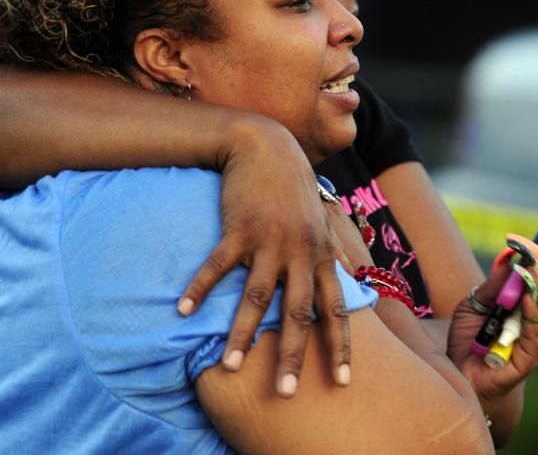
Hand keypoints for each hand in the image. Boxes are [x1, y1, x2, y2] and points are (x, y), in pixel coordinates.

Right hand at [176, 117, 350, 396]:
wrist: (266, 144)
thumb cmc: (294, 185)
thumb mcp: (322, 217)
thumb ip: (336, 248)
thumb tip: (354, 271)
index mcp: (321, 254)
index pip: (335, 308)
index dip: (340, 345)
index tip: (343, 381)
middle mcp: (299, 252)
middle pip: (297, 312)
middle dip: (293, 355)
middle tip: (286, 392)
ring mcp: (268, 240)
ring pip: (255, 297)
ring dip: (240, 334)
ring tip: (228, 367)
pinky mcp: (238, 228)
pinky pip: (217, 266)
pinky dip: (199, 288)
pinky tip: (182, 310)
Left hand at [447, 236, 537, 409]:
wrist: (456, 373)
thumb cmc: (470, 337)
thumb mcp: (476, 301)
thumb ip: (495, 282)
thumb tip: (511, 254)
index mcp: (533, 302)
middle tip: (536, 250)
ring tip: (530, 269)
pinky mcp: (528, 360)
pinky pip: (537, 335)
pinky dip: (532, 313)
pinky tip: (524, 298)